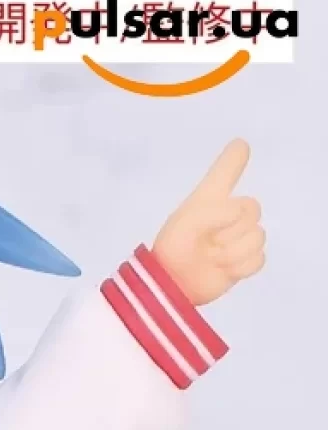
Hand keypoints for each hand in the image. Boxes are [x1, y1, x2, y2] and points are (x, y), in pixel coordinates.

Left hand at [151, 138, 264, 305]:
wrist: (171, 284)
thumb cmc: (174, 248)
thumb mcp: (188, 222)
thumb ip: (216, 211)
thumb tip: (239, 212)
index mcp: (211, 199)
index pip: (225, 171)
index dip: (233, 159)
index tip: (240, 146)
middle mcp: (230, 214)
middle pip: (252, 209)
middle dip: (230, 228)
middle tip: (207, 241)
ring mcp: (240, 238)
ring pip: (257, 237)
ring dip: (231, 252)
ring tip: (211, 257)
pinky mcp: (245, 262)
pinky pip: (258, 259)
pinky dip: (239, 267)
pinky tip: (222, 269)